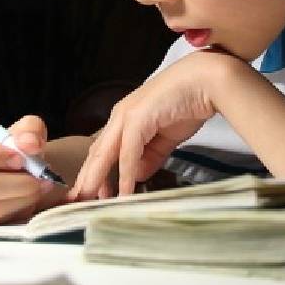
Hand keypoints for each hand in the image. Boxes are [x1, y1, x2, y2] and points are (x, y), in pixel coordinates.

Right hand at [0, 114, 58, 223]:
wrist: (20, 172)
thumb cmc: (17, 148)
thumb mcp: (27, 130)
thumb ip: (30, 129)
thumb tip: (30, 144)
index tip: (20, 159)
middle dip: (19, 183)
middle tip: (40, 178)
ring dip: (23, 198)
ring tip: (37, 187)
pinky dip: (17, 211)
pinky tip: (26, 199)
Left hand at [71, 50, 239, 199]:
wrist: (206, 82)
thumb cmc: (188, 104)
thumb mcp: (165, 138)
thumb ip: (150, 157)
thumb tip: (136, 177)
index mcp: (125, 119)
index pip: (103, 150)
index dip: (95, 174)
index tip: (92, 196)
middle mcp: (121, 117)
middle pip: (97, 153)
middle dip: (87, 180)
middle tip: (78, 203)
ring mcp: (127, 116)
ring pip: (105, 153)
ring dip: (97, 179)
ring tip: (91, 202)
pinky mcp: (138, 119)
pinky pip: (128, 153)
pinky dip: (125, 175)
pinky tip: (124, 192)